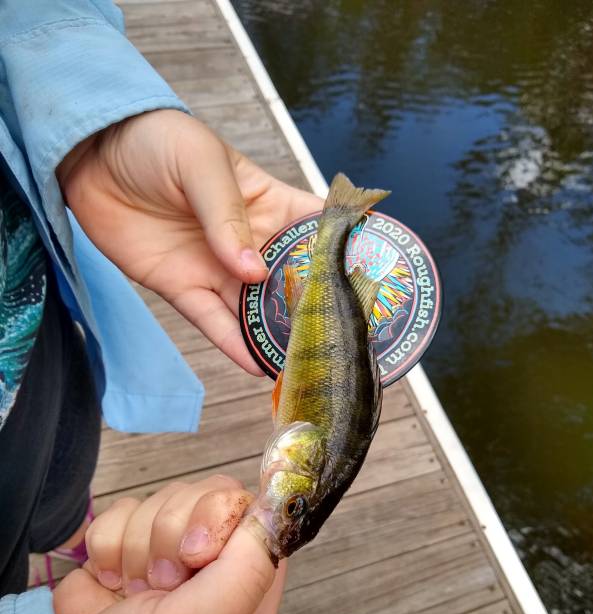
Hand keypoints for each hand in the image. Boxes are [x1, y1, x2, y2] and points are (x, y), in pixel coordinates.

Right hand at [53, 499, 285, 613]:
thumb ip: (247, 570)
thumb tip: (273, 513)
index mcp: (248, 595)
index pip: (259, 521)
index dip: (227, 520)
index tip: (196, 552)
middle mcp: (213, 572)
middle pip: (214, 497)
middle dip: (176, 533)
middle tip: (162, 583)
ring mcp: (167, 557)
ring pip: (168, 498)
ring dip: (140, 544)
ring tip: (134, 593)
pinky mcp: (125, 549)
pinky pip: (126, 510)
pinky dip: (109, 543)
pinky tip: (109, 583)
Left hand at [57, 109, 321, 374]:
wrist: (90, 155)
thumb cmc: (156, 141)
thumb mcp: (202, 163)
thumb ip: (227, 216)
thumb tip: (253, 271)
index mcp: (269, 204)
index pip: (319, 230)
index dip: (347, 252)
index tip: (376, 280)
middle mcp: (251, 243)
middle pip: (293, 282)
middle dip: (315, 309)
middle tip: (343, 339)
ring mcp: (218, 269)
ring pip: (256, 311)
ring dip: (277, 337)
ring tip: (304, 363)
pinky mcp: (183, 288)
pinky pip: (213, 322)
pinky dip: (233, 345)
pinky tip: (256, 366)